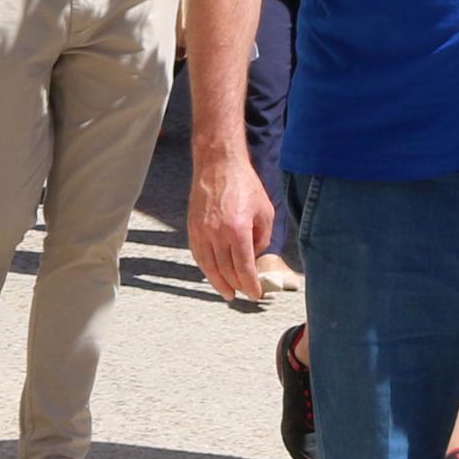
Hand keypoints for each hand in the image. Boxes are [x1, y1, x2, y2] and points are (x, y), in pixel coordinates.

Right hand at [188, 145, 274, 302]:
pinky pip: (198, 254)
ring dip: (219, 282)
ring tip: (228, 293)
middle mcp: (217, 234)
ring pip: (209, 266)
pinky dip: (205, 268)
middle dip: (238, 286)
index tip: (256, 294)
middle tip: (245, 293)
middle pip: (227, 271)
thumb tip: (255, 256)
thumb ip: (263, 238)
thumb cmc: (244, 184)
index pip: (244, 268)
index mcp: (238, 230)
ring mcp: (201, 231)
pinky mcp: (192, 227)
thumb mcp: (265, 211)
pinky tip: (212, 274)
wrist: (218, 164)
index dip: (251, 285)